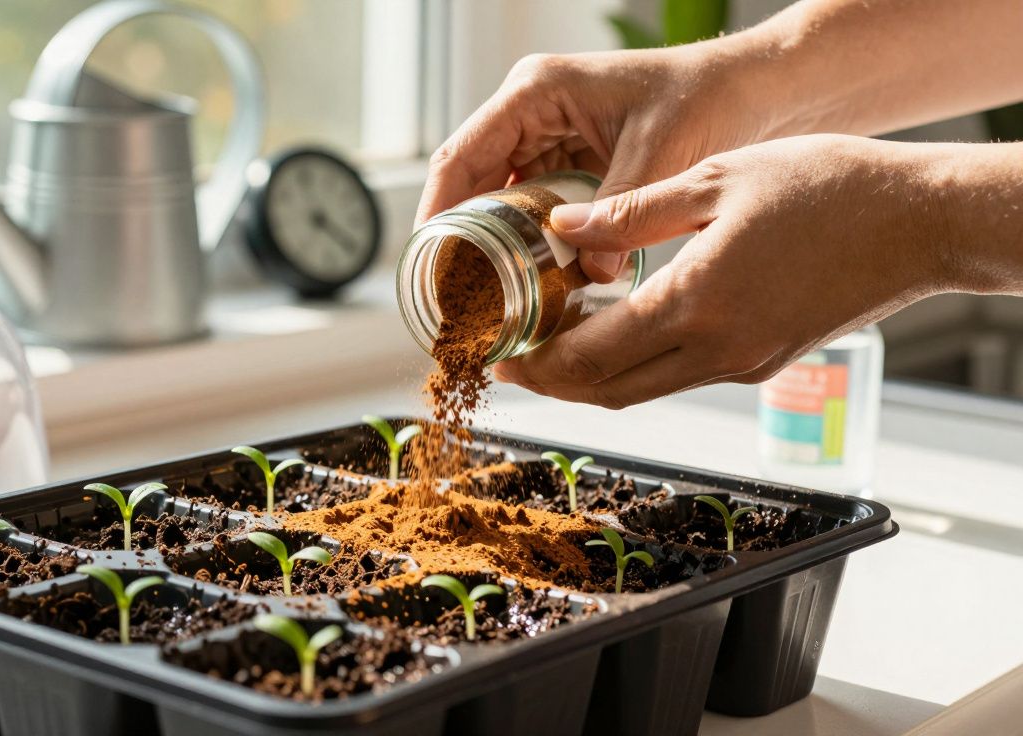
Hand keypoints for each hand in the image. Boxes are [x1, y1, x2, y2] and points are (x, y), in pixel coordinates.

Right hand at [415, 42, 776, 282]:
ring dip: (495, 245)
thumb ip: (620, 211)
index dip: (436, 213)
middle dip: (461, 239)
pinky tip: (532, 279)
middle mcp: (530, 112)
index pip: (461, 157)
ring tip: (486, 297)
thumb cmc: (707, 98)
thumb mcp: (661, 153)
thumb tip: (590, 277)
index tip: (429, 265)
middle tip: (456, 297)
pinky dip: (531, 242)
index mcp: (535, 93)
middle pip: (471, 183)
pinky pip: (533, 206)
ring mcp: (547, 136)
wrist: (752, 89)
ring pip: (499, 200)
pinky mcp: (568, 160)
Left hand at [492, 134, 958, 408]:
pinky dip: (637, 368)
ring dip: (591, 380)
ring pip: (644, 391)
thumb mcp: (718, 180)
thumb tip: (563, 229)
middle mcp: (718, 352)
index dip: (537, 366)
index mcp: (698, 305)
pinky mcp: (763, 364)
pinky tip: (617, 337)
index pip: (591, 359)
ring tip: (552, 349)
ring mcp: (743, 366)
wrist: (921, 222)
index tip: (500, 358)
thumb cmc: (830, 189)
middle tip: (512, 363)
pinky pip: (680, 377)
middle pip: (609, 392)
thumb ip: (632, 213)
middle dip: (552, 384)